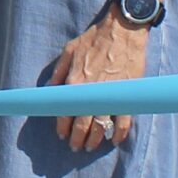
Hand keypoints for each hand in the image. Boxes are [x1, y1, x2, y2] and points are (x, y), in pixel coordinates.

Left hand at [52, 13, 149, 152]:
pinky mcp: (126, 95)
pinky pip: (123, 122)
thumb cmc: (95, 38)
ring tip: (91, 147)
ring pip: (100, 127)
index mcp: (75, 82)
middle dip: (77, 139)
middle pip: (81, 124)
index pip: (64, 112)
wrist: (123, 30)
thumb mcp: (70, 49)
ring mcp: (109, 96)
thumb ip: (59, 71)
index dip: (62, 127)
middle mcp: (90, 93)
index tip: (62, 135)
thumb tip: (51, 89)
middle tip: (75, 147)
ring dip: (94, 140)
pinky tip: (114, 140)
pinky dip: (119, 134)